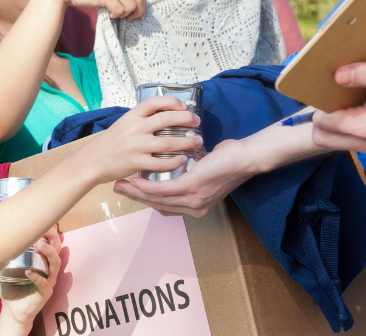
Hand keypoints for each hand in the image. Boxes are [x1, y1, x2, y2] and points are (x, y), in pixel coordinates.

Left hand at [0, 226, 62, 330]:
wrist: (12, 310)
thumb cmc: (12, 287)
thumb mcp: (8, 266)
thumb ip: (7, 253)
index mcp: (43, 261)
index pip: (51, 243)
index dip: (51, 232)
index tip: (46, 221)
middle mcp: (49, 268)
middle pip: (57, 250)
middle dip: (53, 238)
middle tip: (46, 229)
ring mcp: (49, 281)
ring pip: (55, 265)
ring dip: (49, 254)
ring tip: (41, 245)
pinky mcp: (45, 292)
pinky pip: (45, 283)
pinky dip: (37, 277)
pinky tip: (29, 272)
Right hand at [73, 96, 203, 183]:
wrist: (91, 161)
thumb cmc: (108, 144)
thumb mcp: (122, 125)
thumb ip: (140, 120)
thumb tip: (163, 115)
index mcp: (131, 116)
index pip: (155, 102)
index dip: (172, 101)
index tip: (183, 106)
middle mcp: (135, 129)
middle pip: (168, 119)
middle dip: (187, 119)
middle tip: (196, 122)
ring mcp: (136, 146)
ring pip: (169, 143)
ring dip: (187, 142)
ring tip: (197, 142)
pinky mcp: (136, 163)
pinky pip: (161, 163)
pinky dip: (175, 162)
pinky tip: (182, 160)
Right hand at [113, 139, 256, 216]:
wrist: (246, 158)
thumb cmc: (230, 160)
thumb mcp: (207, 171)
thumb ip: (192, 173)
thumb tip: (181, 165)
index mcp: (198, 207)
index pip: (167, 207)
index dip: (147, 201)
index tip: (133, 192)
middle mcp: (195, 208)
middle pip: (158, 205)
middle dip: (136, 198)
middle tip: (119, 188)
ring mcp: (193, 200)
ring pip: (157, 199)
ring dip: (136, 192)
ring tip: (121, 184)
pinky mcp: (191, 188)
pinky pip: (163, 190)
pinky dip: (147, 187)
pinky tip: (136, 181)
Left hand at [312, 55, 365, 153]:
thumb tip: (338, 75)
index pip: (322, 123)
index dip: (320, 104)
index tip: (326, 89)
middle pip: (322, 137)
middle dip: (321, 118)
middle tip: (331, 95)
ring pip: (335, 141)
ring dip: (333, 124)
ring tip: (345, 99)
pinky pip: (350, 140)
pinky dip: (346, 127)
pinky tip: (359, 106)